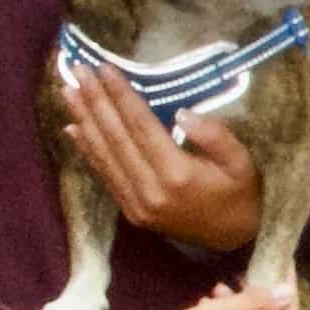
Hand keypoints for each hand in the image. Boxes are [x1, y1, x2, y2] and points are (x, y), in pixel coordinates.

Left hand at [67, 69, 263, 251]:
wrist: (233, 240)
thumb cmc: (241, 194)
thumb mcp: (242, 162)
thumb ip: (215, 136)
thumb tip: (181, 112)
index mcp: (178, 174)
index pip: (141, 127)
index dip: (121, 97)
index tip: (105, 69)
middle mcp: (150, 191)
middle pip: (116, 139)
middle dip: (95, 102)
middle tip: (77, 71)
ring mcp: (136, 204)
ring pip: (105, 156)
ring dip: (84, 121)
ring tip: (68, 92)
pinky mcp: (131, 212)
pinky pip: (105, 176)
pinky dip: (88, 150)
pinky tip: (74, 129)